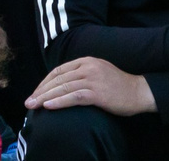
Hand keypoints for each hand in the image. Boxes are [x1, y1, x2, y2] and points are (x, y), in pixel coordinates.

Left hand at [25, 57, 154, 114]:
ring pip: (63, 88)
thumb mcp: (97, 72)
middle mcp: (87, 67)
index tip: (35, 93)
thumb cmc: (118, 86)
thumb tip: (62, 83)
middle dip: (40, 91)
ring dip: (45, 97)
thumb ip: (81, 74)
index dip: (44, 82)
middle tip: (28, 102)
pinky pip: (74, 97)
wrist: (140, 92)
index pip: (58, 71)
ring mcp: (92, 79)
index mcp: (85, 61)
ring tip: (33, 105)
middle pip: (57, 79)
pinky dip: (59, 101)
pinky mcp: (98, 93)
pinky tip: (48, 106)